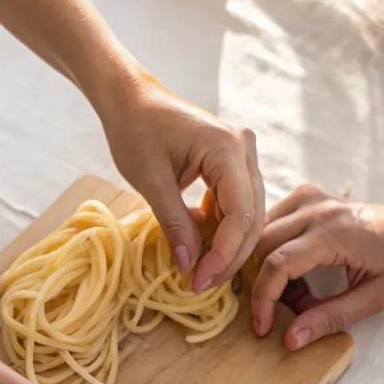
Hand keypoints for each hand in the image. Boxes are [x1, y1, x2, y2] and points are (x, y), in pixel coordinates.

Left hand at [99, 73, 263, 291]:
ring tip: (201, 272)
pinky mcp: (233, 162)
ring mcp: (243, 154)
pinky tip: (203, 247)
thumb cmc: (135, 131)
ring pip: (249, 213)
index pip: (240, 214)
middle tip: (201, 284)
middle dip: (229, 256)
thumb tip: (190, 267)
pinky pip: (237, 203)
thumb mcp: (151, 182)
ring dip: (227, 246)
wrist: (131, 99)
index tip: (199, 281)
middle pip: (252, 217)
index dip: (223, 254)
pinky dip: (222, 228)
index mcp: (228, 149)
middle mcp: (245, 149)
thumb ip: (174, 224)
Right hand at [251, 184, 383, 349]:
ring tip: (292, 289)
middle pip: (262, 245)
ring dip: (266, 264)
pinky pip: (274, 220)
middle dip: (262, 283)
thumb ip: (330, 318)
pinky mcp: (310, 196)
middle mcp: (319, 209)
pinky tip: (294, 268)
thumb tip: (290, 340)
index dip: (263, 299)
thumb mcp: (372, 300)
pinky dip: (273, 247)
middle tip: (281, 309)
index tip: (263, 327)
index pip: (279, 264)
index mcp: (336, 234)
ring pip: (262, 231)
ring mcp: (312, 198)